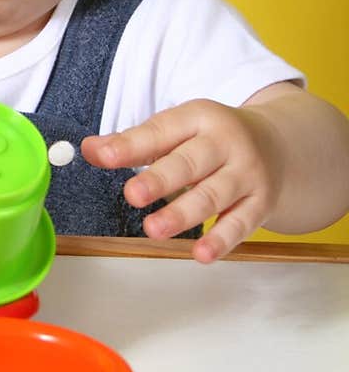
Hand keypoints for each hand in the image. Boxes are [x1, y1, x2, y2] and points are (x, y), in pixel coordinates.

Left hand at [81, 98, 285, 263]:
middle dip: (160, 179)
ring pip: (213, 195)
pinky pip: (241, 224)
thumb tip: (89, 150)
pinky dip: (222, 240)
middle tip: (132, 195)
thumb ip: (134, 142)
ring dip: (183, 214)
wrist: (280, 144)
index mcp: (199, 117)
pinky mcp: (261, 203)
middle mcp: (226, 143)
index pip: (161, 131)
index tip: (103, 156)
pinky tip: (202, 253)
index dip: (131, 145)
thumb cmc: (213, 140)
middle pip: (189, 163)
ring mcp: (247, 174)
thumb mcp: (178, 129)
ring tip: (154, 230)